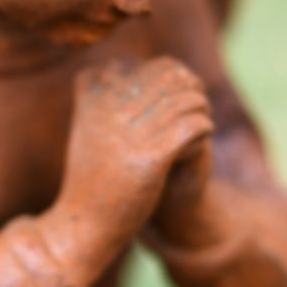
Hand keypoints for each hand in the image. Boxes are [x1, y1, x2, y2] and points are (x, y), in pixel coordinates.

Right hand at [50, 57, 212, 269]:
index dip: (171, 79)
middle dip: (190, 90)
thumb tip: (140, 65)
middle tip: (194, 112)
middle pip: (172, 76)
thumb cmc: (91, 173)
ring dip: (201, 111)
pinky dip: (203, 131)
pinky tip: (196, 145)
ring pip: (189, 98)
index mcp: (93, 91)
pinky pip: (195, 125)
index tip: (172, 102)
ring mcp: (129, 130)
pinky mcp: (151, 156)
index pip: (150, 66)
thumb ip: (107, 92)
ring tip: (197, 128)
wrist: (83, 221)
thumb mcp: (89, 124)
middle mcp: (109, 104)